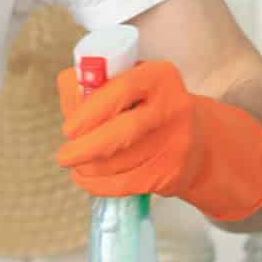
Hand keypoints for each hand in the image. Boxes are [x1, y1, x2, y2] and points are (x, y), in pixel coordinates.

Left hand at [54, 58, 261, 222]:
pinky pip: (127, 183)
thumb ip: (93, 83)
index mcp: (160, 76)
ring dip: (88, 167)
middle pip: (120, 133)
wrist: (199, 140)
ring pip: (120, 161)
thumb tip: (69, 92)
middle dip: (84, 148)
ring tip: (75, 164)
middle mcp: (175, 108)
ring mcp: (177, 143)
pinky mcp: (173, 173)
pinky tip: (86, 180)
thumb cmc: (146, 106)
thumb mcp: (128, 82)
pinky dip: (99, 185)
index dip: (88, 111)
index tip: (67, 128)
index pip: (119, 90)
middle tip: (63, 155)